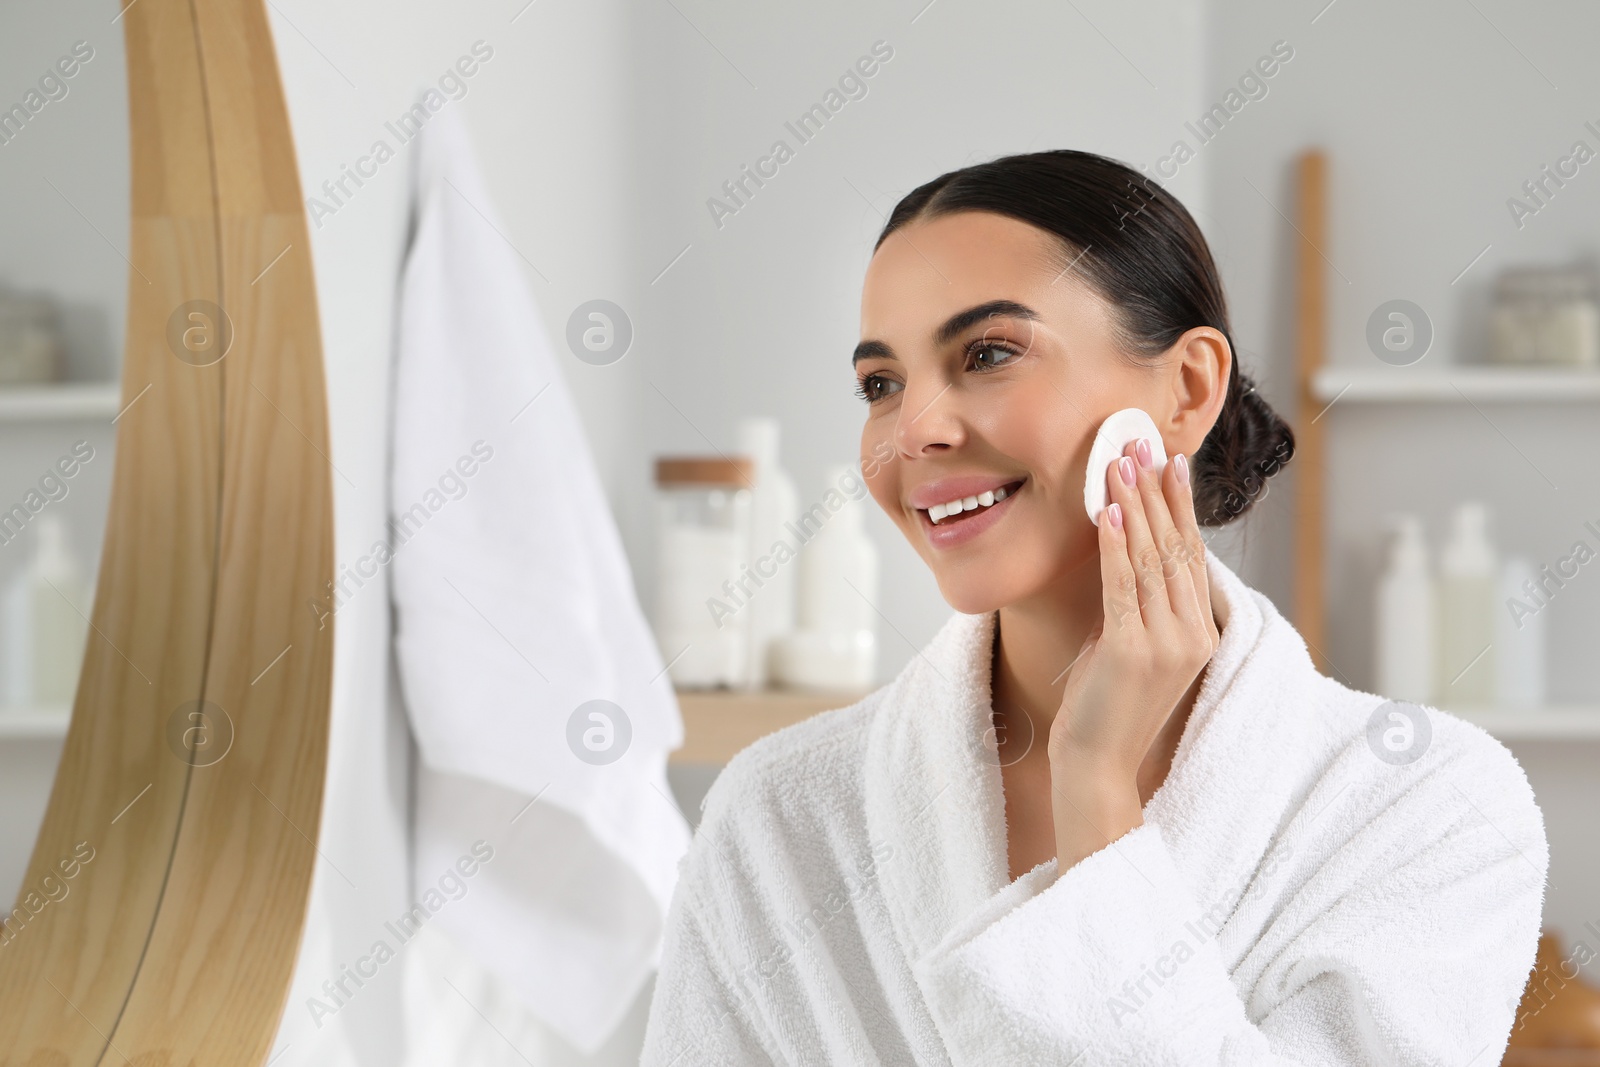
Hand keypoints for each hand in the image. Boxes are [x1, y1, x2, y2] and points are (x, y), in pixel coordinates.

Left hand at [1047, 437, 1219, 868]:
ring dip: (1137, 507)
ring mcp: (1167, 644)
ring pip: (1153, 560)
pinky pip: (1125, 586)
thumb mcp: (1130, 647)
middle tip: (1145, 445)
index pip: (1192, 557)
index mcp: (1199, 634)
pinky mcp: (1134, 651)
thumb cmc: (1106, 708)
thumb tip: (1127, 556)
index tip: (1170, 464)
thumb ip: (1139, 607)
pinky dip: (1118, 546)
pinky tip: (1112, 512)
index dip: (1181, 508)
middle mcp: (1193, 635)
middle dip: (1159, 493)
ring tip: (1124, 463)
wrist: (1096, 765)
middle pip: (1178, 549)